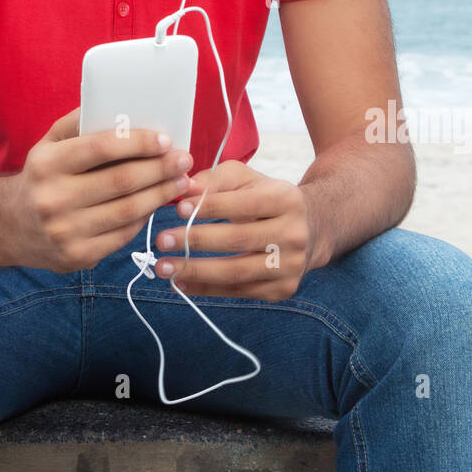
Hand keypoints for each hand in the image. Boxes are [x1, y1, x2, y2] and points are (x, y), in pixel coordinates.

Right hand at [0, 108, 192, 272]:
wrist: (7, 227)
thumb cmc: (40, 176)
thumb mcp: (49, 143)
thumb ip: (80, 122)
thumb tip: (123, 106)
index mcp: (47, 164)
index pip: (101, 148)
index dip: (139, 142)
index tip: (166, 139)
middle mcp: (54, 199)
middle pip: (122, 181)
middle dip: (160, 168)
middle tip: (185, 158)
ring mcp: (66, 232)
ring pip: (129, 211)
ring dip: (161, 194)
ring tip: (180, 180)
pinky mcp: (77, 257)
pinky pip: (123, 235)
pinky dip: (145, 218)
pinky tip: (157, 203)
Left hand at [152, 160, 314, 299]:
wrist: (309, 229)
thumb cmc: (266, 198)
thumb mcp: (246, 179)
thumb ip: (216, 179)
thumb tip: (187, 188)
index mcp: (287, 200)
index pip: (244, 204)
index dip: (210, 206)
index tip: (178, 208)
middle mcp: (294, 235)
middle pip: (238, 240)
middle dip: (195, 240)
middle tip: (161, 239)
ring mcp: (290, 266)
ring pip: (237, 272)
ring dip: (195, 271)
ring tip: (164, 267)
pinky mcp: (281, 290)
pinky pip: (238, 291)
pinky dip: (205, 288)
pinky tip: (180, 282)